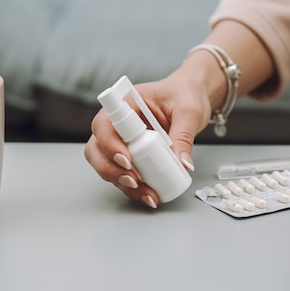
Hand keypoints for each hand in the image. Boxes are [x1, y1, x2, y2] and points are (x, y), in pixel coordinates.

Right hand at [84, 72, 211, 208]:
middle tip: (135, 181)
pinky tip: (149, 195)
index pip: (105, 124)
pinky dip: (134, 188)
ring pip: (107, 165)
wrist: (192, 96)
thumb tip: (182, 164)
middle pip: (97, 149)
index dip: (110, 144)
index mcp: (126, 103)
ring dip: (123, 183)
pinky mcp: (132, 155)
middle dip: (112, 169)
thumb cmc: (185, 95)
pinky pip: (124, 174)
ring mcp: (122, 140)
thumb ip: (184, 137)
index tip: (127, 160)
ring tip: (148, 194)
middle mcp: (117, 122)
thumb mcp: (189, 113)